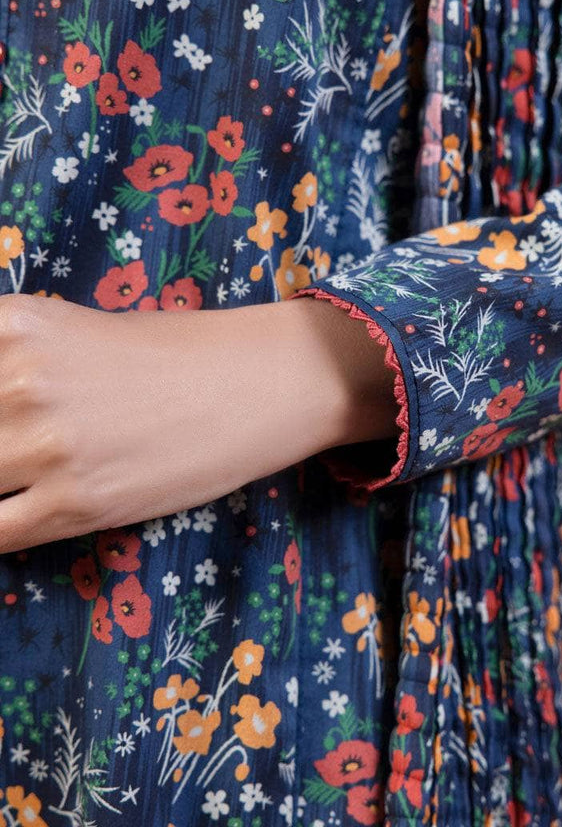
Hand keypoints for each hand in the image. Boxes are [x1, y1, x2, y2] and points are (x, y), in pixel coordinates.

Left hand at [0, 292, 397, 551]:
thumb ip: (6, 355)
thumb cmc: (172, 353)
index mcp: (14, 325)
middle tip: (4, 457)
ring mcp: (44, 446)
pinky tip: (13, 515)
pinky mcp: (76, 504)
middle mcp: (17, 380)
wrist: (256, 382)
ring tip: (16, 477)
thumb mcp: (71, 329)